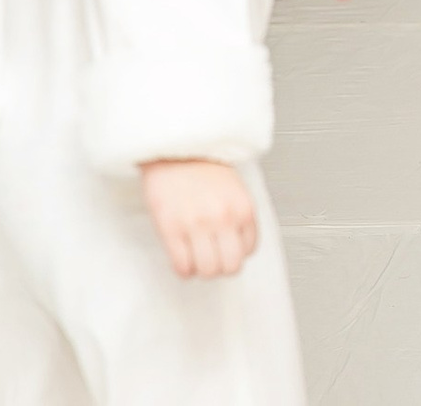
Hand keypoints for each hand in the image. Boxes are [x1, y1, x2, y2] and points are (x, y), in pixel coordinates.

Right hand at [139, 159, 259, 278]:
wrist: (174, 149)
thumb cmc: (202, 166)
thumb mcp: (235, 189)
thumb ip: (239, 216)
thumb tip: (238, 246)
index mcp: (243, 208)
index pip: (249, 250)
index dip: (236, 252)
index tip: (226, 249)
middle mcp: (224, 219)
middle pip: (230, 267)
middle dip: (221, 267)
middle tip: (211, 260)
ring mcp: (197, 225)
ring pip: (207, 271)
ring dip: (201, 270)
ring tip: (194, 259)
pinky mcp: (171, 229)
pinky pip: (182, 266)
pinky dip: (183, 269)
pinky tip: (181, 258)